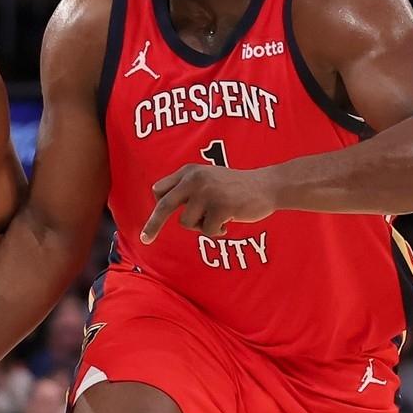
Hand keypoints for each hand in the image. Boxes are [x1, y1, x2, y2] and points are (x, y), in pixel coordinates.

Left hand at [141, 165, 280, 242]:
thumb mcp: (208, 180)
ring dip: (201, 226)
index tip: (149, 225)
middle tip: (145, 240)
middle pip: (164, 205)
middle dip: (153, 224)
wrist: (267, 186)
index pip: (160, 190)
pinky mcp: (220, 206)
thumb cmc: (235, 187)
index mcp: (189, 172)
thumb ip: (187, 189)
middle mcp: (195, 179)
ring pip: (188, 223)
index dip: (157, 208)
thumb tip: (161, 207)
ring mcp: (207, 192)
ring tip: (218, 217)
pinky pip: (208, 230)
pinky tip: (229, 220)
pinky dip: (217, 231)